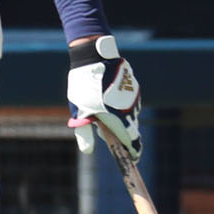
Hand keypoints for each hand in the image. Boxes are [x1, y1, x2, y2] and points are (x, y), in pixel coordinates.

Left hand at [67, 35, 142, 159]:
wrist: (95, 56)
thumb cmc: (84, 86)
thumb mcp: (79, 112)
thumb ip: (84, 133)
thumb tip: (87, 151)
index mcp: (118, 119)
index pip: (133, 141)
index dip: (134, 151)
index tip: (133, 158)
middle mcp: (130, 109)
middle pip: (132, 128)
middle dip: (122, 134)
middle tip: (106, 132)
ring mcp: (134, 96)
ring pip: (131, 113)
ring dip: (122, 117)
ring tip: (103, 111)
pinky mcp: (133, 85)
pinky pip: (131, 100)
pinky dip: (123, 104)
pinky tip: (108, 98)